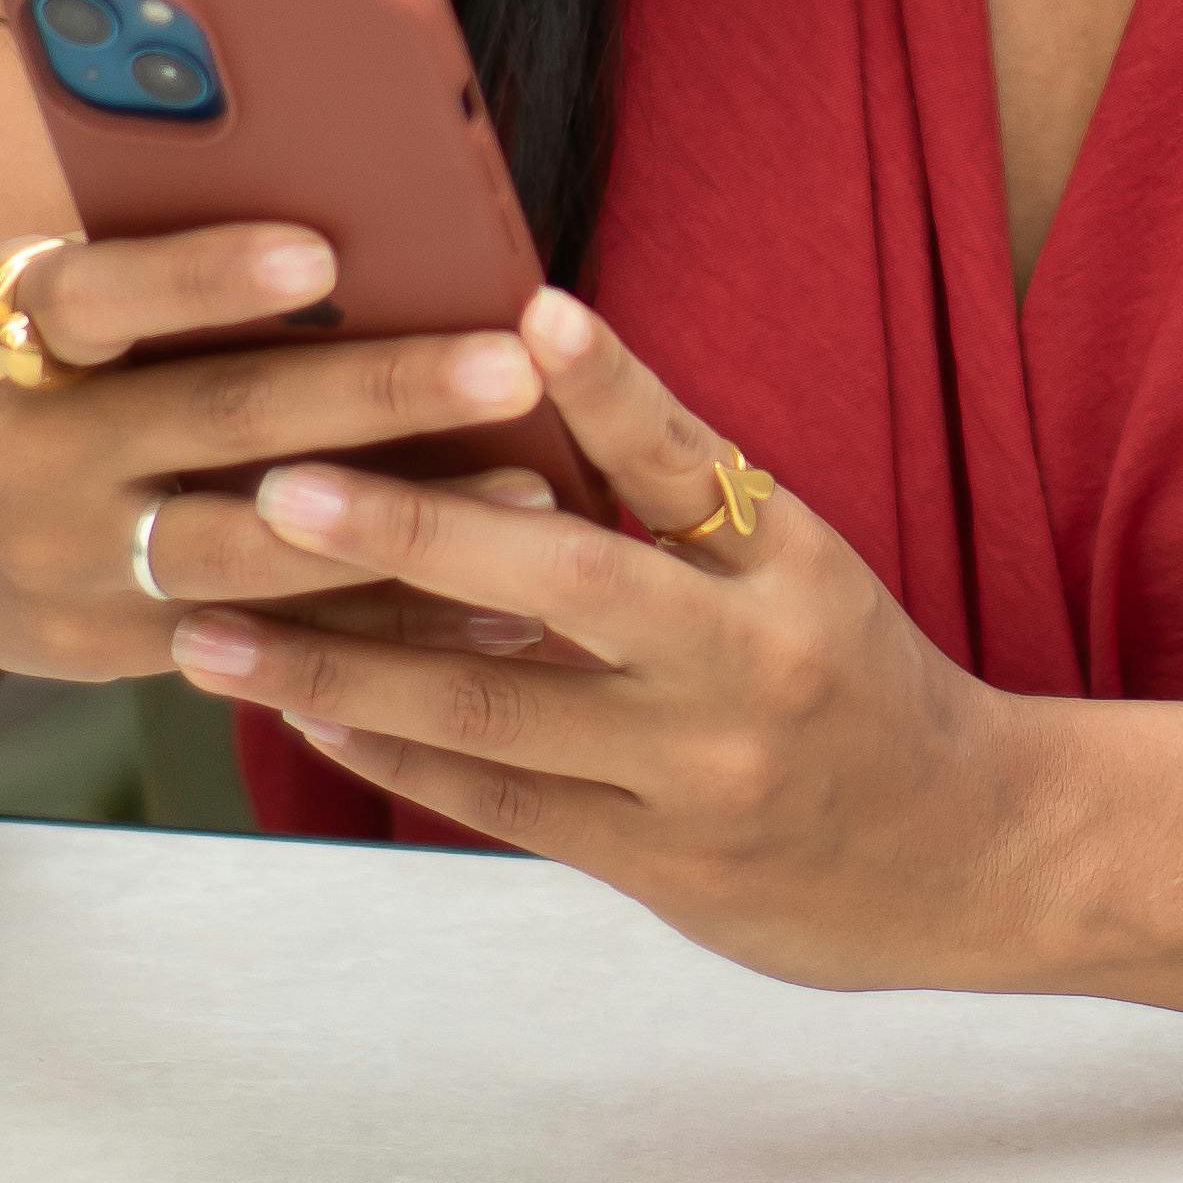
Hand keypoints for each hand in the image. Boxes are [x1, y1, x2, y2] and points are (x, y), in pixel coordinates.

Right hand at [0, 226, 589, 692]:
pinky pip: (268, 631)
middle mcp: (35, 460)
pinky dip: (384, 616)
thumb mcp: (10, 292)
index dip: (205, 274)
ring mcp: (74, 568)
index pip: (103, 297)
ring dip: (402, 518)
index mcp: (2, 338)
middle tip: (508, 358)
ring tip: (533, 480)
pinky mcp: (115, 649)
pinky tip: (494, 593)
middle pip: (218, 420)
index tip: (320, 249)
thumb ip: (132, 263)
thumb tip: (322, 208)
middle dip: (375, 390)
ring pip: (257, 547)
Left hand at [168, 289, 1061, 992]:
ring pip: (495, 712)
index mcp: (791, 568)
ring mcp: (698, 778)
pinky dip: (395, 754)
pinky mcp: (661, 869)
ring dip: (342, 668)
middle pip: (567, 586)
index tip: (531, 312)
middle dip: (411, 534)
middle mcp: (747, 666)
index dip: (612, 386)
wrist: (968, 854)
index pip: (689, 460)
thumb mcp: (804, 566)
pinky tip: (305, 714)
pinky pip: (501, 804)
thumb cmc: (857, 676)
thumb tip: (530, 365)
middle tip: (279, 487)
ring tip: (214, 625)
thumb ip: (681, 490)